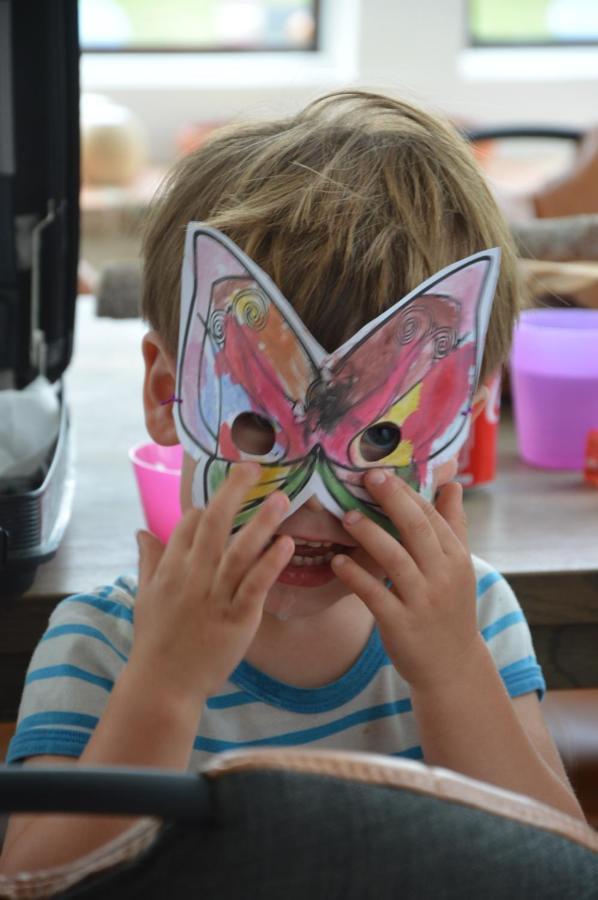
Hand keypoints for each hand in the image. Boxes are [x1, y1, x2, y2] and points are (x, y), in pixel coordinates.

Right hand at [130, 463, 293, 702]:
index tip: (224, 494)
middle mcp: (192, 577)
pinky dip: (271, 562)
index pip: (187, 526)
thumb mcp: (145, 597)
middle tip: (252, 467)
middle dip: (233, 493)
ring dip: (261, 522)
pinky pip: (255, 584)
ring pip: (239, 551)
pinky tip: (286, 544)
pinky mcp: (237, 618)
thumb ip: (149, 561)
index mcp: (170, 570)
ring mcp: (215, 596)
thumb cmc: (156, 641)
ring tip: (282, 498)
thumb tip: (142, 531)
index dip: (206, 506)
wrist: (163, 685)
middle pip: (213, 526)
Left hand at [331, 470, 480, 690]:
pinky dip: (356, 576)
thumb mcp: (459, 568)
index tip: (382, 471)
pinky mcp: (400, 625)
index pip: (432, 517)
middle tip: (367, 477)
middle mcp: (443, 577)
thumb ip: (453, 525)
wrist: (452, 667)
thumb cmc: (449, 609)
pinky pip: (375, 595)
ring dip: (370, 534)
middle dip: (392, 500)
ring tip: (347, 516)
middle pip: (417, 530)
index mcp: (456, 559)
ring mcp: (422, 602)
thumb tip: (453, 483)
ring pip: (395, 559)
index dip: (407, 492)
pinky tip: (337, 561)